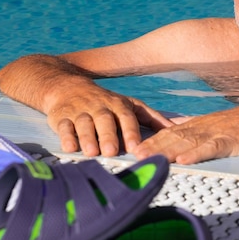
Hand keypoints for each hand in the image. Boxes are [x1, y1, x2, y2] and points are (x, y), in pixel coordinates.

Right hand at [46, 83, 173, 156]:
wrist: (67, 87)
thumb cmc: (106, 102)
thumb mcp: (130, 105)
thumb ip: (152, 118)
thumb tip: (177, 129)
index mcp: (118, 104)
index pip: (126, 117)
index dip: (130, 131)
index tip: (135, 147)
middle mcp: (99, 107)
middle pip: (104, 120)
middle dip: (107, 135)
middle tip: (111, 152)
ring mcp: (79, 111)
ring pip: (83, 123)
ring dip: (88, 138)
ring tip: (92, 153)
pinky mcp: (61, 117)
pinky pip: (63, 126)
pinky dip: (66, 137)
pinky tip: (70, 148)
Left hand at [132, 101, 238, 163]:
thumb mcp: (221, 127)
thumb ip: (201, 131)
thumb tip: (181, 133)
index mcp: (202, 125)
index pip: (170, 132)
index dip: (151, 140)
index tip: (133, 147)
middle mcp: (205, 127)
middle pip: (172, 137)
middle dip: (151, 146)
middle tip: (131, 155)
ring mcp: (217, 133)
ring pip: (186, 142)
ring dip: (164, 150)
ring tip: (146, 157)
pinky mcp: (231, 140)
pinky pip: (210, 148)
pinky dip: (195, 154)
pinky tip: (182, 160)